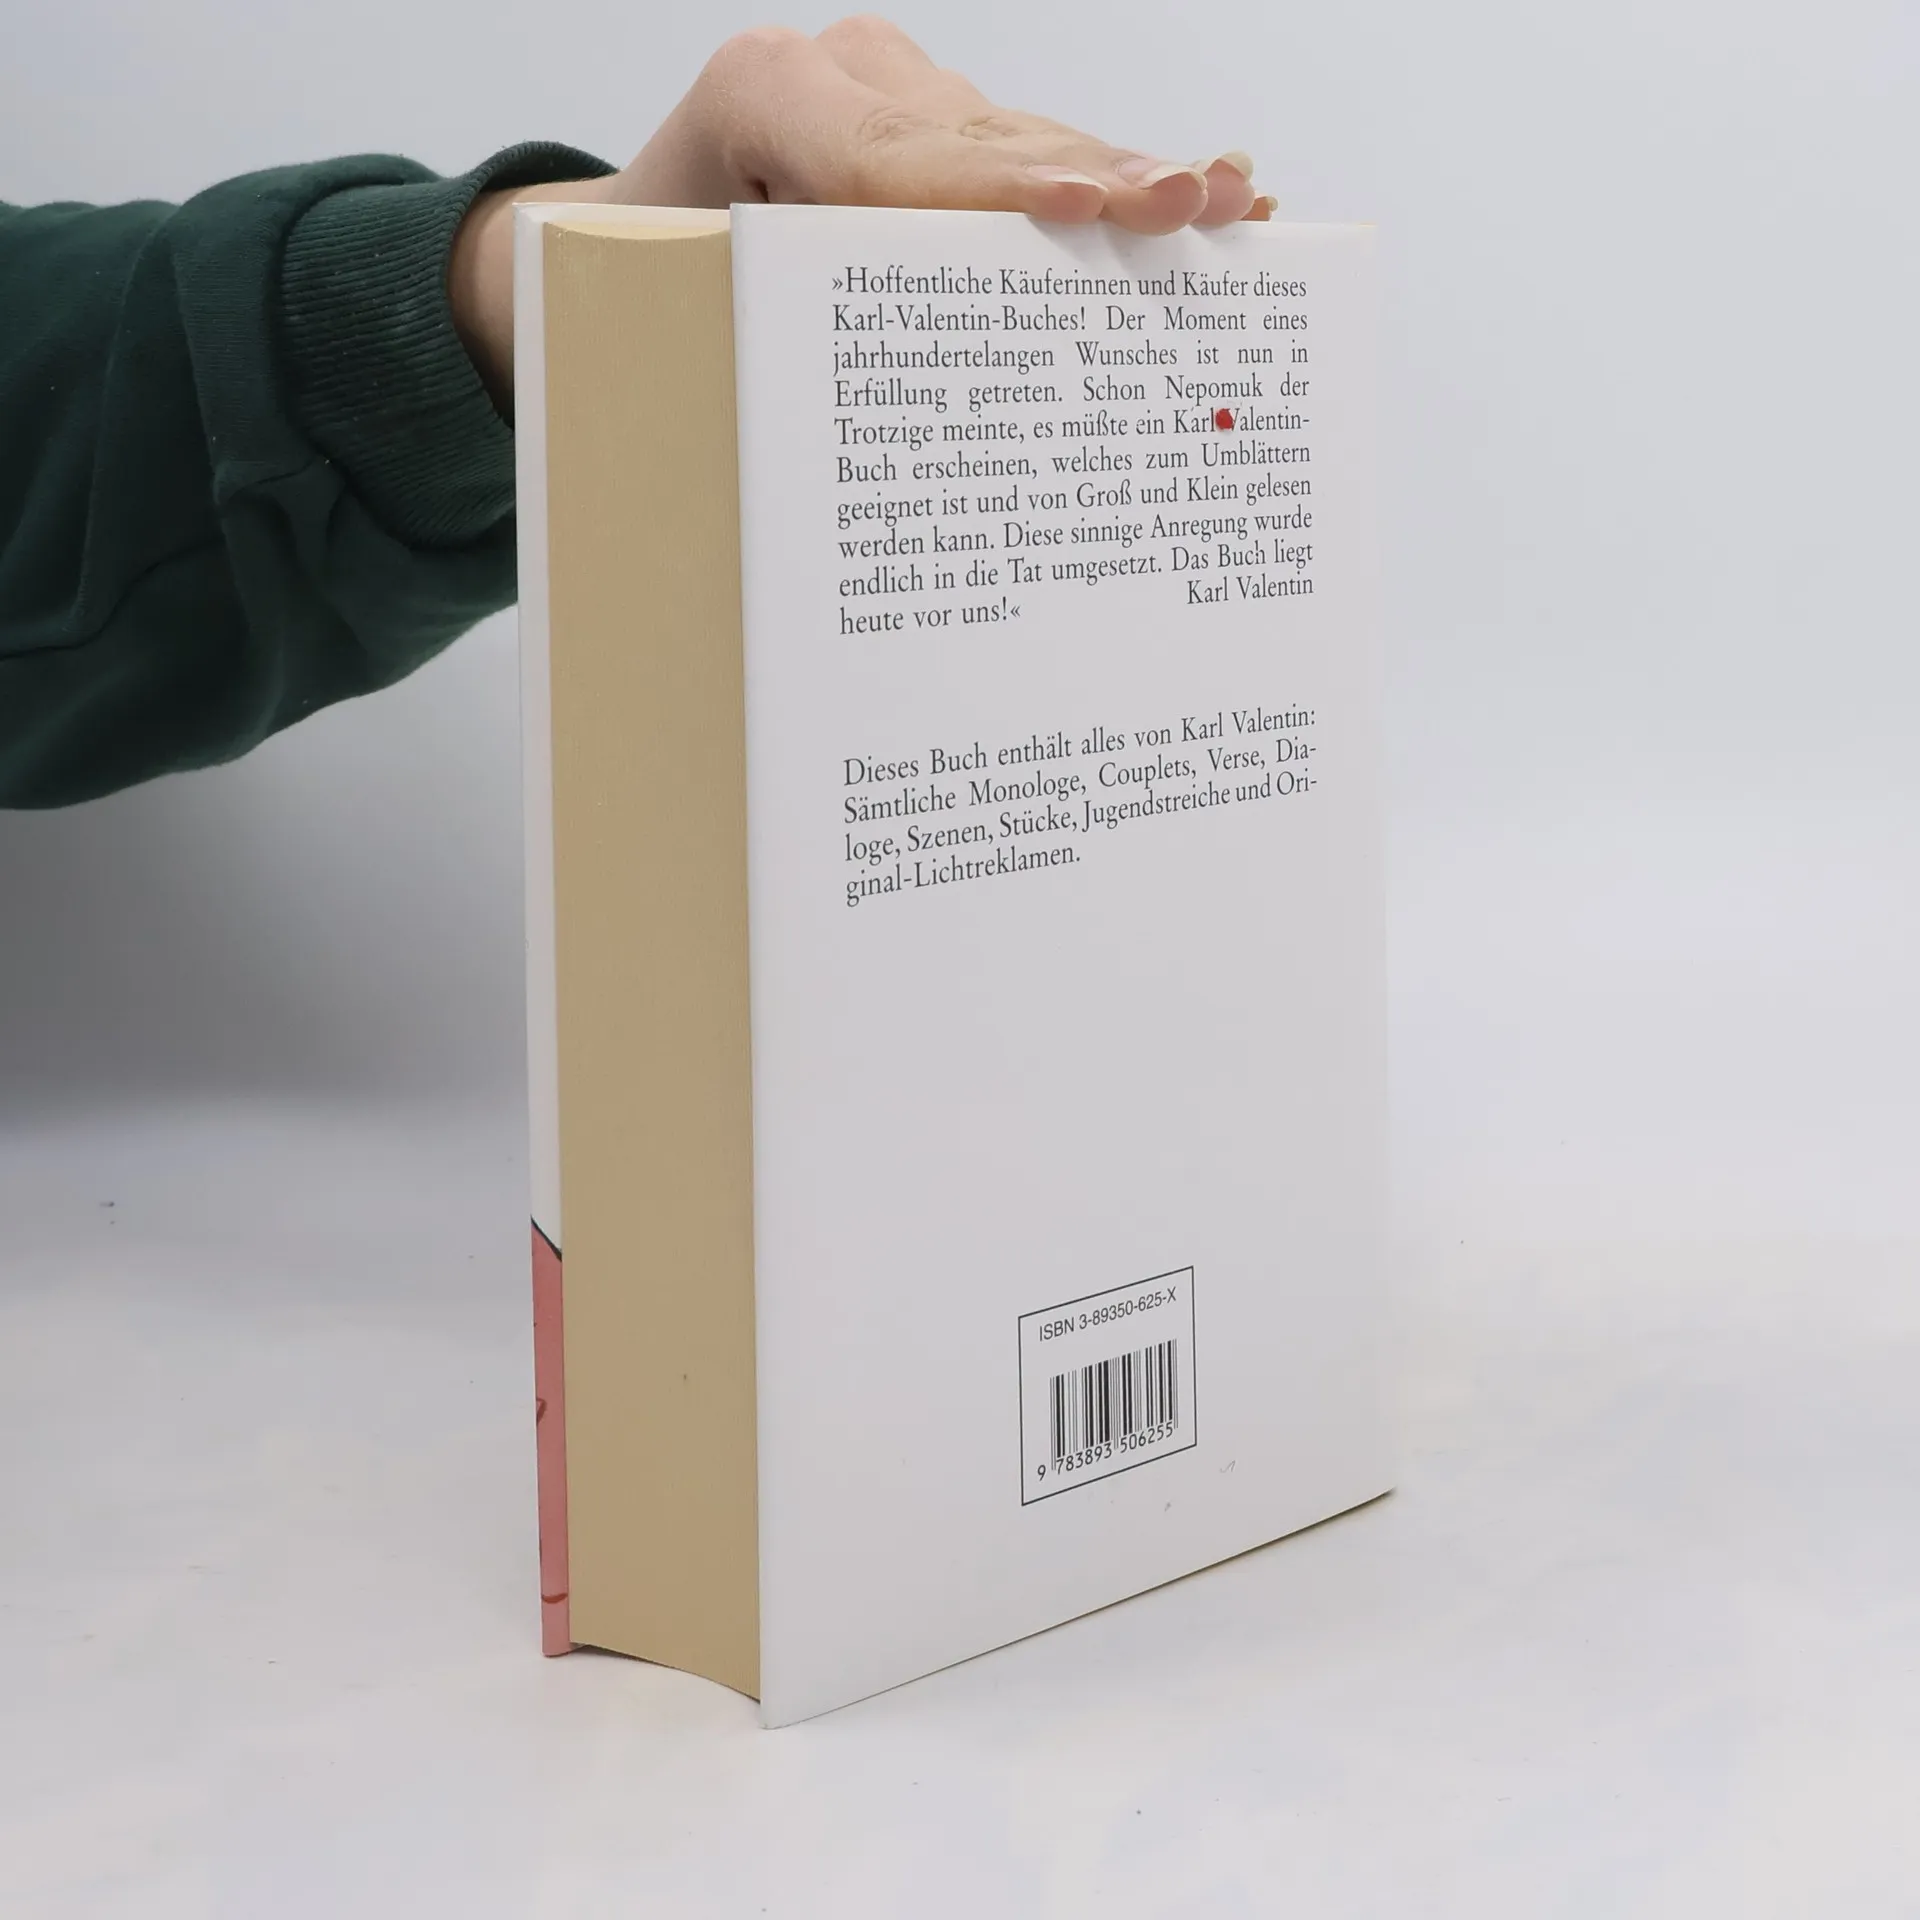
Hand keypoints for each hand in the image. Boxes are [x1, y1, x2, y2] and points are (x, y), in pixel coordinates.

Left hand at [450, 16, 1271, 405]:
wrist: (600, 245)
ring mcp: (902, 95)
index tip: (1082, 208)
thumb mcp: (657, 315)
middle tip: (1200, 204)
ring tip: (1236, 205)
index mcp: (764, 96)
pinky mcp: (941, 128)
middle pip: (989, 143)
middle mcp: (846, 78)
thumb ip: (747, 341)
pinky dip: (1111, 196)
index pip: (895, 158)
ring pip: (1030, 147)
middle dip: (1102, 182)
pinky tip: (1210, 199)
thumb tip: (850, 478)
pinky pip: (1032, 163)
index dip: (996, 188)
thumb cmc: (625, 294)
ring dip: (1133, 187)